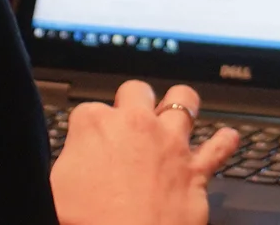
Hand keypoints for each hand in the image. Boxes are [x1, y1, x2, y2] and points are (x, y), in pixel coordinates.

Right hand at [51, 81, 238, 224]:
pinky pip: (220, 147)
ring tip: (174, 115)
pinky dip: (224, 142)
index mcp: (95, 127)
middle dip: (132, 102)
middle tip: (128, 122)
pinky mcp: (195, 170)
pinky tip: (226, 139)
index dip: (88, 129)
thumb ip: (67, 164)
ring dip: (179, 106)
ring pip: (183, 100)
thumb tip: (73, 161)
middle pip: (136, 90)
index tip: (88, 143)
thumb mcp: (53, 190)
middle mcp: (136, 125)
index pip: (87, 110)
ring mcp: (170, 144)